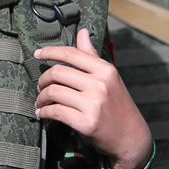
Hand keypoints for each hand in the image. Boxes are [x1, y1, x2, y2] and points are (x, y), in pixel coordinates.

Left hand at [34, 28, 152, 168]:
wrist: (131, 137)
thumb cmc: (117, 105)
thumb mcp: (110, 78)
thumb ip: (92, 56)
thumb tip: (83, 31)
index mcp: (105, 70)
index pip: (72, 54)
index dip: (50, 52)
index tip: (37, 54)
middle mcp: (100, 84)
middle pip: (58, 73)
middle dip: (43, 79)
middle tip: (40, 86)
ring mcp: (93, 104)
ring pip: (53, 92)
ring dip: (41, 98)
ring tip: (40, 102)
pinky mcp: (86, 123)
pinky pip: (55, 112)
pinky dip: (44, 112)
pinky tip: (42, 113)